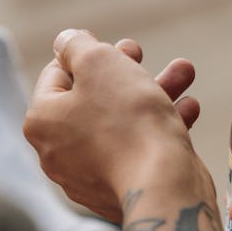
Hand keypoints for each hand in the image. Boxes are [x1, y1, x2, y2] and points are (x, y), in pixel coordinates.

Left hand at [24, 29, 204, 223]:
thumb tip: (65, 40)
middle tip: (142, 53)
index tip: (116, 45)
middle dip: (126, 70)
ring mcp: (88, 176)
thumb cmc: (128, 120)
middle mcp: (57, 152)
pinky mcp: (120, 190)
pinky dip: (158, 127)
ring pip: (119, 122)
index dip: (87, 52)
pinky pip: (136, 149)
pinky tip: (189, 108)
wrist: (162, 187)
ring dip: (152, 92)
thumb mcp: (99, 61)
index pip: (57, 74)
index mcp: (42, 121)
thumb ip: (77, 44)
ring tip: (184, 72)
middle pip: (91, 98)